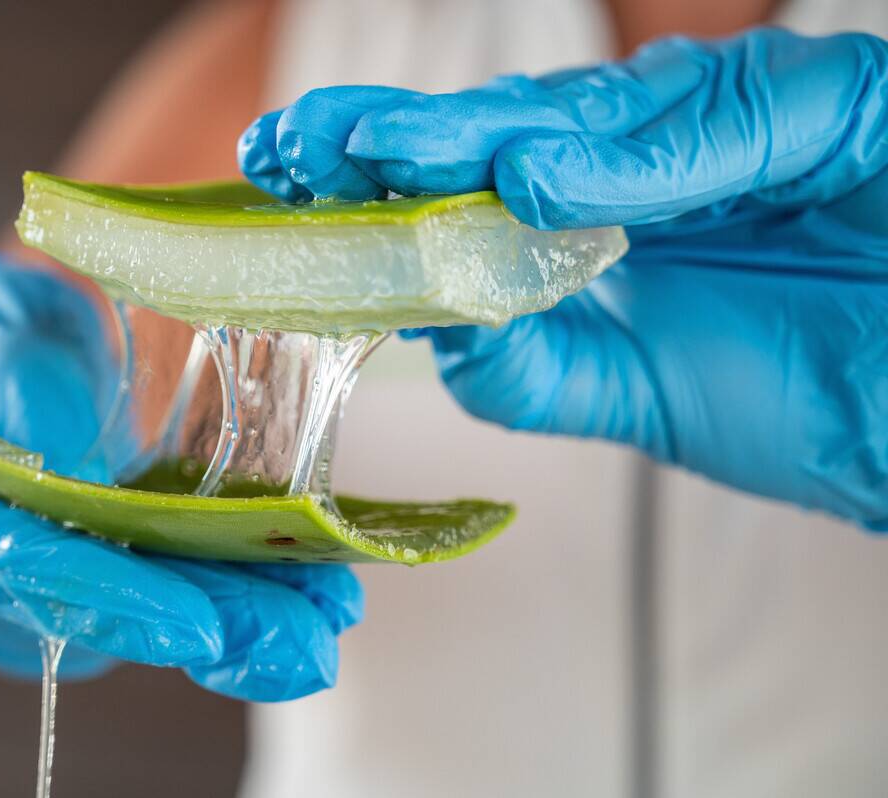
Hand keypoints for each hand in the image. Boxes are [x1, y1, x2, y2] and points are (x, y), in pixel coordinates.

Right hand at [0, 252, 361, 700]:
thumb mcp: (1, 305)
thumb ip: (24, 364)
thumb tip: (63, 458)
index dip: (84, 585)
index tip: (194, 621)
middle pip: (37, 610)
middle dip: (181, 625)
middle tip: (306, 642)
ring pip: (73, 636)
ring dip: (203, 627)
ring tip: (316, 615)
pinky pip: (82, 633)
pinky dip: (180, 618)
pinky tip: (269, 605)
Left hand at [240, 28, 887, 528]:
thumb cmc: (810, 396)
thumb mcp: (641, 396)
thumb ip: (539, 368)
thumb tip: (437, 336)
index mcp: (618, 212)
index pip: (483, 177)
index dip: (388, 174)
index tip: (293, 180)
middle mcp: (668, 155)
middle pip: (515, 129)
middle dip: (403, 138)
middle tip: (302, 145)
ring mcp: (742, 121)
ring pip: (597, 114)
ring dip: (481, 134)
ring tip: (382, 153)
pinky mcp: (830, 108)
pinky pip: (721, 128)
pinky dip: (627, 161)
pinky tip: (534, 180)